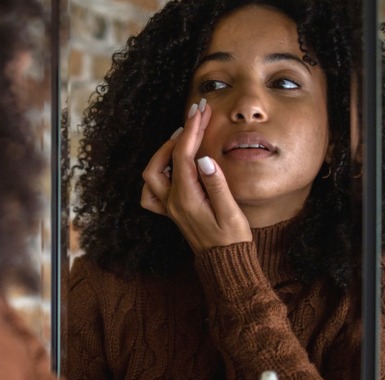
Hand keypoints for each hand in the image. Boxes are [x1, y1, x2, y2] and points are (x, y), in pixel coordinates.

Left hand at [140, 100, 251, 251]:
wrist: (225, 263)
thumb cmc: (232, 239)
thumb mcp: (231, 212)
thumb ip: (216, 184)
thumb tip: (204, 159)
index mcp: (186, 199)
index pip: (184, 156)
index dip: (192, 130)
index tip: (201, 111)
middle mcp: (172, 202)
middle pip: (164, 160)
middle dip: (179, 134)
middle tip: (196, 117)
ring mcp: (169, 207)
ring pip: (152, 173)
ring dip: (165, 151)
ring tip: (184, 136)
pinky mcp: (172, 211)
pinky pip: (152, 192)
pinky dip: (158, 174)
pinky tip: (172, 166)